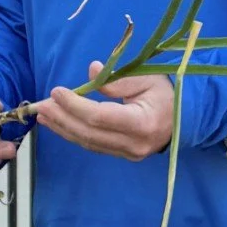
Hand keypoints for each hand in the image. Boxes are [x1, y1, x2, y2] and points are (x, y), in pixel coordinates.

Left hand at [37, 67, 175, 160]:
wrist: (184, 118)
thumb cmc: (166, 94)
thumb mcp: (146, 78)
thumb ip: (118, 79)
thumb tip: (91, 70)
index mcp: (142, 123)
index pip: (100, 116)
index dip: (75, 105)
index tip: (57, 91)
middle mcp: (134, 144)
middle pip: (89, 133)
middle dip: (62, 118)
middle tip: (42, 105)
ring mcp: (128, 153)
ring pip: (88, 142)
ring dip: (63, 128)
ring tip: (43, 115)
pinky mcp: (122, 155)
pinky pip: (93, 145)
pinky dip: (73, 134)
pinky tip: (58, 124)